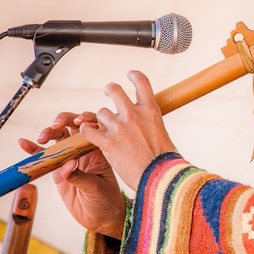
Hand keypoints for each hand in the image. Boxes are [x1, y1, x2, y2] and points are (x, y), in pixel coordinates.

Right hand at [18, 111, 125, 238]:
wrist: (100, 219)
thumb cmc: (106, 201)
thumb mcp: (96, 189)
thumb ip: (80, 177)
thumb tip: (67, 164)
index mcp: (99, 150)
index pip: (93, 127)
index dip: (85, 119)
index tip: (79, 122)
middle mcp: (84, 150)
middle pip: (73, 126)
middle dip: (63, 120)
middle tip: (55, 126)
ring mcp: (70, 158)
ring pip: (58, 138)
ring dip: (48, 133)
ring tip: (41, 138)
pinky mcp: (57, 170)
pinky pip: (45, 156)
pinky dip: (34, 149)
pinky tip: (24, 143)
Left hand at [79, 70, 177, 190]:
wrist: (161, 178)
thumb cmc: (166, 162)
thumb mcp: (163, 135)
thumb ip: (151, 125)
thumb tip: (150, 127)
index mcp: (151, 111)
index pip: (141, 82)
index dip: (134, 76)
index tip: (129, 75)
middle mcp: (134, 115)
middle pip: (114, 90)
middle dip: (110, 90)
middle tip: (108, 93)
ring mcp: (119, 128)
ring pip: (101, 113)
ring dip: (101, 120)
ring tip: (104, 129)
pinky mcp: (107, 143)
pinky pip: (88, 130)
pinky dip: (87, 132)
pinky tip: (90, 135)